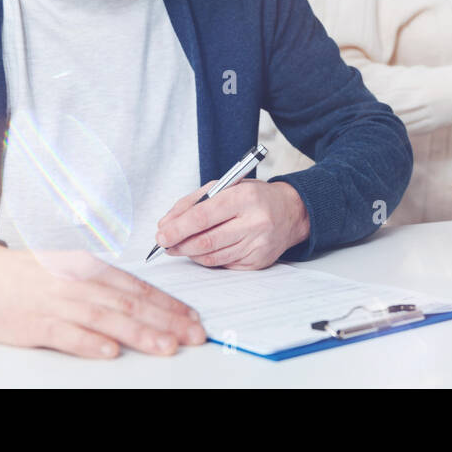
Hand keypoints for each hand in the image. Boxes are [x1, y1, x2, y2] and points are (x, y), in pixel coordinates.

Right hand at [0, 244, 206, 358]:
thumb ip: (103, 286)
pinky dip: (89, 342)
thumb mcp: (71, 272)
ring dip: (138, 333)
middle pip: (130, 302)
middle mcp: (79, 283)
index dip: (168, 303)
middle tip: (193, 335)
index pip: (138, 287)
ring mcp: (57, 302)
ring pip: (106, 318)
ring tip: (165, 346)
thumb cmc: (28, 276)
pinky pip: (66, 334)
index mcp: (90, 269)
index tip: (192, 318)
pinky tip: (109, 351)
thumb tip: (142, 302)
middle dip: (166, 320)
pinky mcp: (35, 323)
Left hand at [156, 179, 309, 269]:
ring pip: (212, 257)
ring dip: (190, 253)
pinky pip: (223, 264)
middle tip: (165, 244)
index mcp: (245, 197)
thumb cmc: (254, 197)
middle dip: (179, 245)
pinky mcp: (258, 262)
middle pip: (206, 241)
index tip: (161, 234)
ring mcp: (258, 245)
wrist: (290, 212)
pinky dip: (207, 259)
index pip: (204, 216)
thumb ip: (193, 202)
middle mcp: (255, 222)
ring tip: (181, 246)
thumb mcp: (226, 187)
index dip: (178, 228)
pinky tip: (204, 250)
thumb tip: (166, 224)